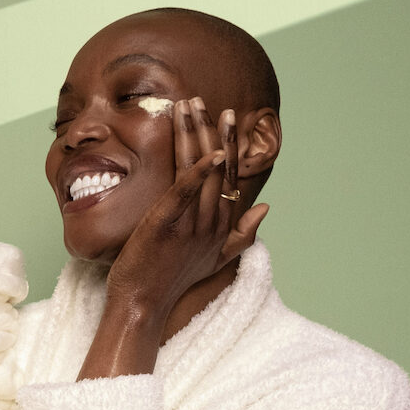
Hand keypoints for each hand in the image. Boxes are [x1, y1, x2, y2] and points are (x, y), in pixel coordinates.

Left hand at [106, 97, 267, 316]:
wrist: (143, 306)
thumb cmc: (171, 282)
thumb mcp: (214, 260)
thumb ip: (241, 235)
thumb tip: (266, 209)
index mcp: (221, 226)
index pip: (230, 177)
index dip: (230, 146)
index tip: (228, 119)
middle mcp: (212, 222)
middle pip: (218, 168)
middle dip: (214, 133)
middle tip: (211, 104)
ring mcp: (191, 224)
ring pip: (200, 172)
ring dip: (196, 137)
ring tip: (190, 107)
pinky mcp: (167, 225)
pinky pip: (185, 193)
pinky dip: (196, 171)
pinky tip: (204, 151)